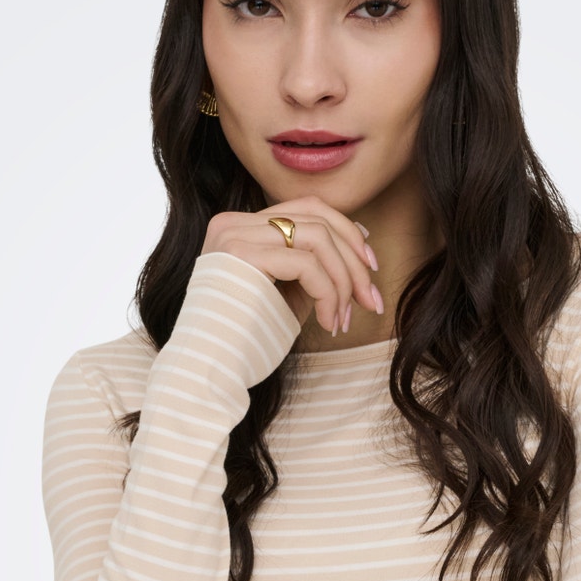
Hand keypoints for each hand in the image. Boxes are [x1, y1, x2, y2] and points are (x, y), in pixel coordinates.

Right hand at [201, 194, 382, 335]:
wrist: (209, 371)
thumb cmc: (249, 339)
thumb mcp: (287, 292)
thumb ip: (313, 265)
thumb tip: (361, 240)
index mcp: (241, 227)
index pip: (307, 208)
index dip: (346, 232)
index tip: (370, 267)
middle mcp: (233, 223)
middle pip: (317, 218)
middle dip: (353, 260)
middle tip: (370, 300)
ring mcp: (235, 236)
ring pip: (317, 237)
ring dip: (343, 280)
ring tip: (344, 318)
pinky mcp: (241, 256)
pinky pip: (307, 264)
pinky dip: (328, 294)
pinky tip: (327, 323)